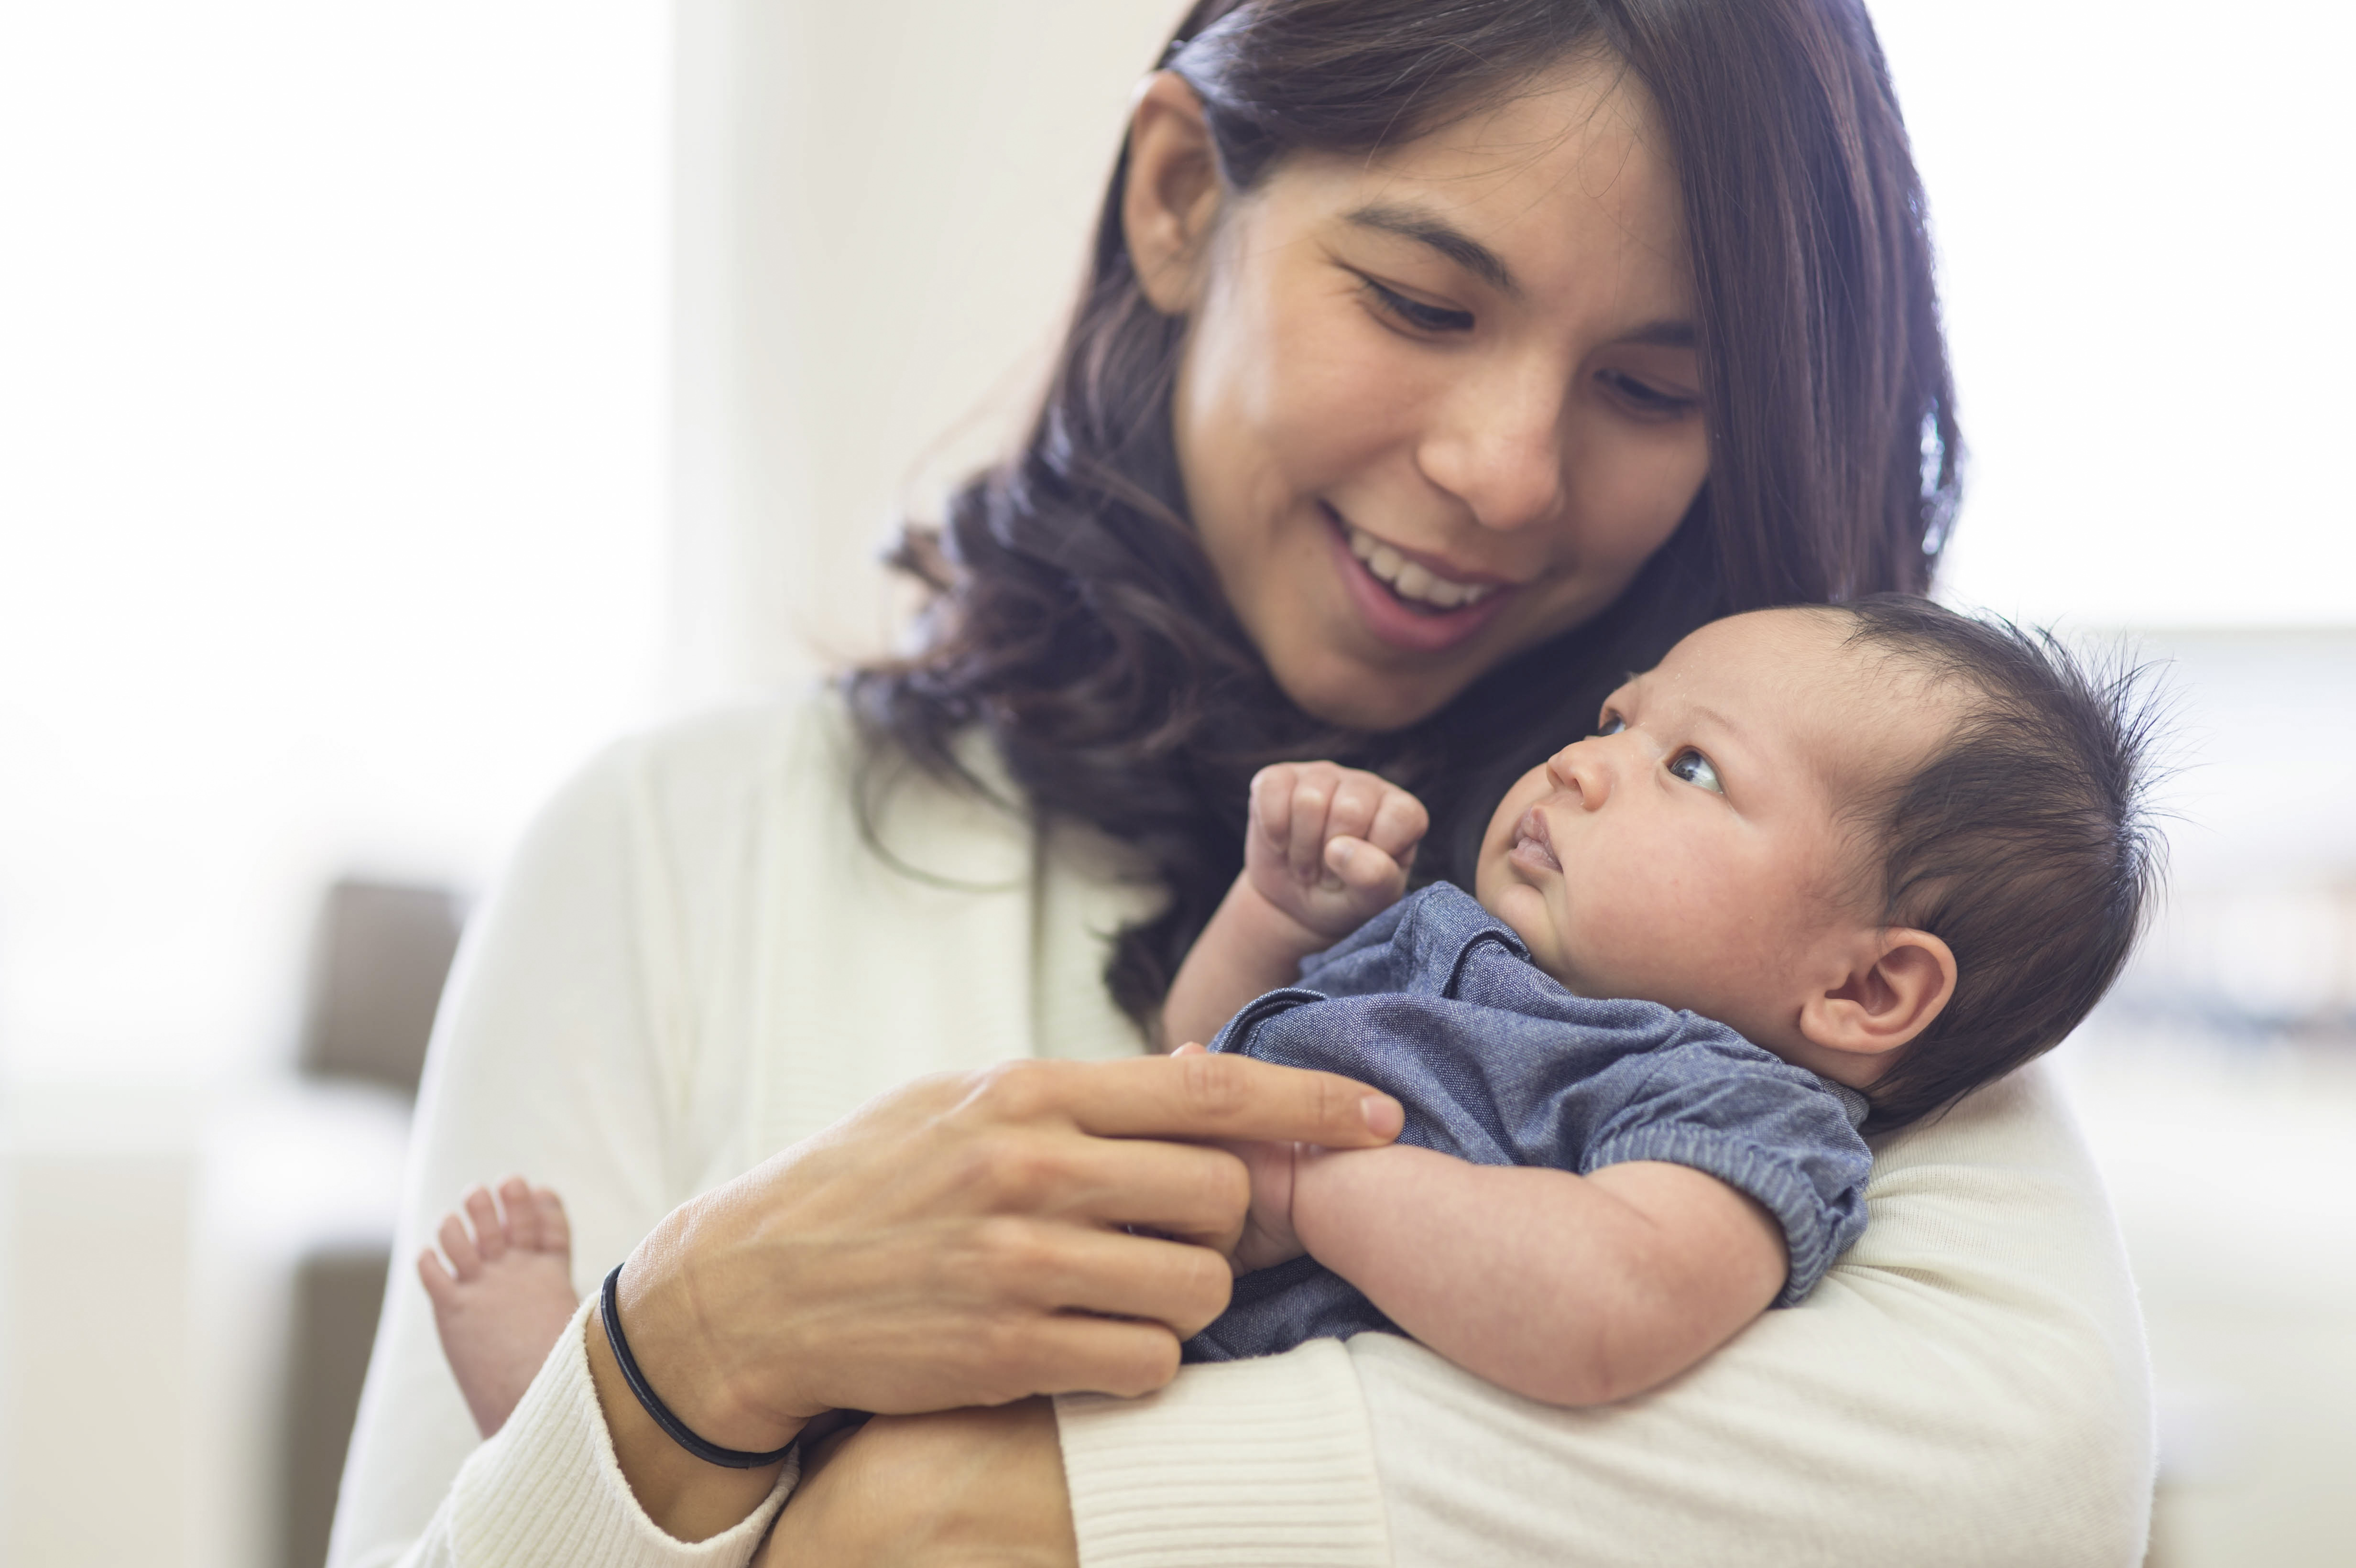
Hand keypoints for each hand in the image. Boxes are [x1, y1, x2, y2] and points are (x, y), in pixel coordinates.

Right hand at [591, 1051, 1403, 1540]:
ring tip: (1128, 1290)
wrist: (752, 1289)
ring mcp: (1021, 1263)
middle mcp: (1033, 1167)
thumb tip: (1199, 1075)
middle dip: (1234, 1225)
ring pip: (1197, 1288)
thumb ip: (1076, 1095)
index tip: (1381, 1119)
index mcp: (1029, 1090)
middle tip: (1195, 1236)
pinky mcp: (1008, 1351)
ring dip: (1189, 1299)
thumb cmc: (868, 1184)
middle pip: (1223, 1196)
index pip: (1207, 1088)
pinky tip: (1095, 1343)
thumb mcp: (960, 1103)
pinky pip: (1148, 1363)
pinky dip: (1144, 1361)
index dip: (1311, 1103)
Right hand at [1245, 762, 1427, 942]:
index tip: (1360, 875)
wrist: (1295, 903)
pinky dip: (1273, 828)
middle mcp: (1365, 786)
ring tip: (1305, 861)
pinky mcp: (1279, 778)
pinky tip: (1280, 842)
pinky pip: (1272, 789)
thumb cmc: (1345, 897)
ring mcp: (1321, 776)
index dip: (1374, 856)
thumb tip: (1340, 848)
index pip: (1400, 818)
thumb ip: (1375, 878)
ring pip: (1309, 799)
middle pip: (1350, 809)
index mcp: (1400, 812)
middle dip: (1331, 855)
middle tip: (1327, 872)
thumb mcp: (1371, 901)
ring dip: (1301, 847)